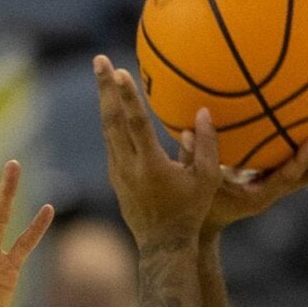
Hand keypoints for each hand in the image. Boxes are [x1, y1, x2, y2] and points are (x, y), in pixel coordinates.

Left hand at [94, 55, 222, 250]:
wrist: (162, 246)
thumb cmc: (190, 212)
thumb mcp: (207, 180)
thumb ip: (208, 145)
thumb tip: (203, 112)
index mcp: (151, 166)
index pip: (136, 125)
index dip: (128, 98)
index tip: (120, 72)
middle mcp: (128, 167)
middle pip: (112, 121)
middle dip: (105, 88)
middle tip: (99, 60)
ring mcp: (118, 173)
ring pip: (107, 130)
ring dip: (104, 101)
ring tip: (102, 75)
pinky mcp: (115, 178)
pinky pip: (110, 143)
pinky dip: (110, 121)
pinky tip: (111, 107)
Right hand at [201, 123, 307, 231]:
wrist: (204, 228)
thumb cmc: (198, 206)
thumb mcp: (193, 183)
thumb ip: (192, 157)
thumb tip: (189, 128)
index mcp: (259, 196)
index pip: (287, 179)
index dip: (301, 161)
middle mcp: (274, 192)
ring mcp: (277, 187)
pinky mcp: (274, 180)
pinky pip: (298, 164)